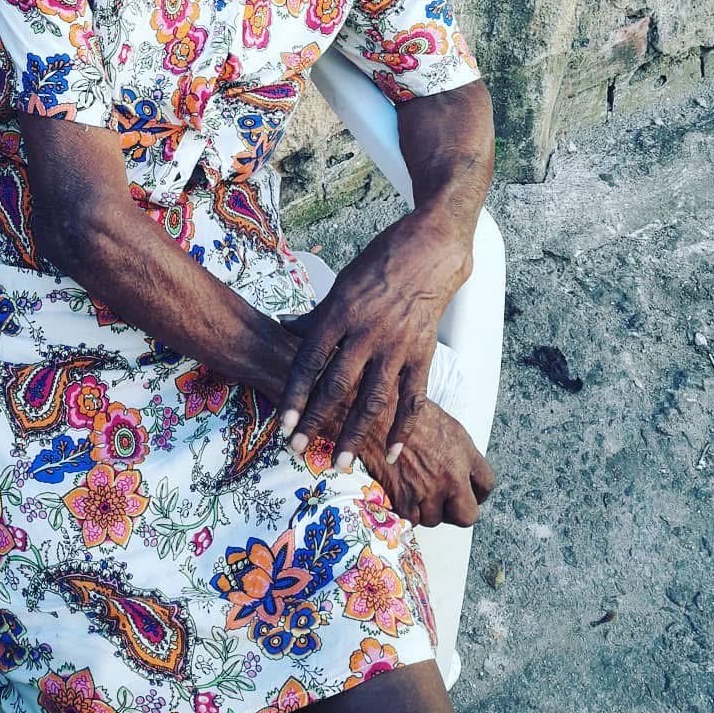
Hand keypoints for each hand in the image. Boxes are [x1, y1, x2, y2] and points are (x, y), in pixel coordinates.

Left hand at [279, 207, 472, 468]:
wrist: (431, 249)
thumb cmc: (381, 261)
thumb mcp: (342, 282)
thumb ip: (316, 313)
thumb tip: (284, 325)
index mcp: (340, 313)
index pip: (310, 362)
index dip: (295, 396)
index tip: (282, 424)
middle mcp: (366, 333)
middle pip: (336, 385)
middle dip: (316, 421)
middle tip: (298, 449)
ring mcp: (397, 345)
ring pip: (373, 399)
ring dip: (354, 434)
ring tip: (339, 462)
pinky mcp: (423, 353)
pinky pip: (413, 398)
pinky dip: (402, 428)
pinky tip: (391, 452)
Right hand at [361, 399, 494, 527]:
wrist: (373, 412)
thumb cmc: (404, 409)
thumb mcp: (443, 422)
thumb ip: (457, 450)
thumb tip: (460, 468)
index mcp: (463, 453)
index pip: (486, 485)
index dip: (476, 492)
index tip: (467, 492)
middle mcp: (450, 475)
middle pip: (467, 515)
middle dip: (455, 511)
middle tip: (443, 502)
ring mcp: (427, 489)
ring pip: (434, 519)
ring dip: (425, 509)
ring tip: (414, 490)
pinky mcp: (403, 498)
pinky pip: (410, 519)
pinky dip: (404, 510)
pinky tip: (399, 492)